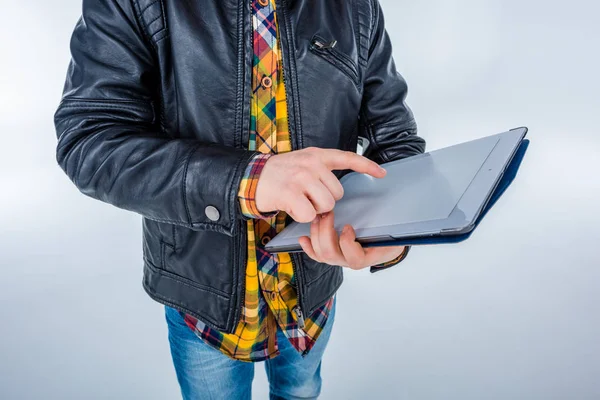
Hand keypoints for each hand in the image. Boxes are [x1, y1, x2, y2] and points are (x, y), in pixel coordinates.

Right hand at [254, 147, 385, 222]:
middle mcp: (311, 164)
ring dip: (313, 210)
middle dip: (324, 201)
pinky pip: (309, 215)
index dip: (366, 166)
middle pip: (337, 194)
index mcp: (316, 155)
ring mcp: (301, 178)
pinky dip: (301, 217)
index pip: (347, 157)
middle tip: (306, 196)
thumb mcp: (301, 162)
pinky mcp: (291, 194)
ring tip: (298, 201)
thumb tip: (337, 193)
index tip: (382, 173)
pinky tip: (290, 207)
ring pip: (326, 206)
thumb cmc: (279, 174)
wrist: (251, 177)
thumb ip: (320, 170)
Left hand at [298, 210, 405, 269]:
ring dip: (317, 234)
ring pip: (321, 253)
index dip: (347, 243)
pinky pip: (317, 256)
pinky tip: (303, 238)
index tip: (348, 226)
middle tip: (327, 213)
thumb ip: (391, 230)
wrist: (386, 246)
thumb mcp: (394, 235)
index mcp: (367, 257)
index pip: (354, 258)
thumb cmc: (390, 238)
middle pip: (332, 254)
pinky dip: (309, 247)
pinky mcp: (332, 255)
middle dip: (326, 232)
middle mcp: (350, 261)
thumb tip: (394, 217)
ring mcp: (339, 259)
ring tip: (318, 218)